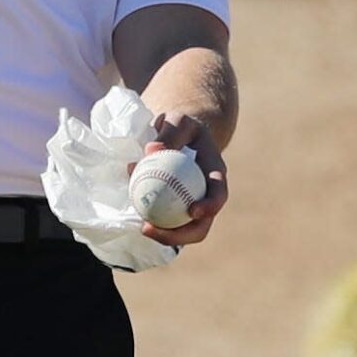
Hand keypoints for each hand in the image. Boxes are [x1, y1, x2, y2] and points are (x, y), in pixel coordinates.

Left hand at [141, 113, 227, 248]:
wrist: (180, 133)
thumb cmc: (181, 125)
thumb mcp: (178, 121)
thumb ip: (169, 132)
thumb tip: (152, 151)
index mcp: (215, 174)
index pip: (219, 194)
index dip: (210, 206)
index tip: (192, 211)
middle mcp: (207, 195)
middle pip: (202, 225)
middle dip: (180, 236)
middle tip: (152, 228)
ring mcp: (193, 205)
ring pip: (184, 230)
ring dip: (165, 235)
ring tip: (143, 228)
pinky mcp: (177, 209)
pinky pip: (168, 222)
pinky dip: (155, 222)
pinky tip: (137, 217)